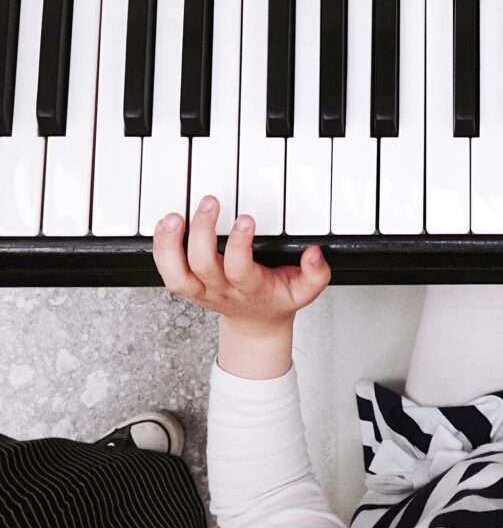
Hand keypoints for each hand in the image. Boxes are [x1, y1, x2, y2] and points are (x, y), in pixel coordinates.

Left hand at [152, 196, 330, 338]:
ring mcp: (201, 289)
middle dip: (202, 232)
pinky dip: (161, 248)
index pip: (239, 269)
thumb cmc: (276, 301)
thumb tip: (313, 253)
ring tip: (173, 218)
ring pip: (176, 273)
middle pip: (203, 265)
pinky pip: (167, 270)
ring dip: (170, 244)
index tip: (245, 219)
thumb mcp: (305, 291)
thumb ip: (316, 274)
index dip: (239, 244)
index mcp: (251, 289)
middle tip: (209, 203)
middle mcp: (222, 290)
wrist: (256, 323)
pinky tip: (166, 225)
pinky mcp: (188, 284)